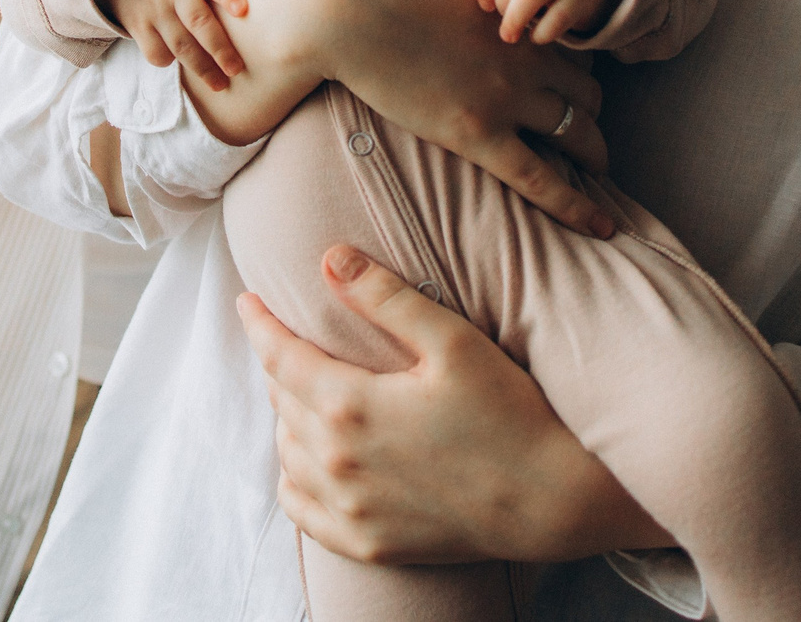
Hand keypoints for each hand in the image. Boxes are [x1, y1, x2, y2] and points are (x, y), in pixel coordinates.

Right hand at [90, 0, 249, 90]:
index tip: (242, 10)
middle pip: (197, 22)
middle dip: (219, 48)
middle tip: (236, 69)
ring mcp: (153, 9)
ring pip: (179, 45)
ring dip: (201, 68)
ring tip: (220, 84)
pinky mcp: (138, 26)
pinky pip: (155, 52)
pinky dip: (169, 62)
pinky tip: (183, 66)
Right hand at [220, 0, 614, 236]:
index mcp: (522, 13)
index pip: (574, 47)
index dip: (576, 65)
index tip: (574, 82)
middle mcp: (527, 55)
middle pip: (586, 89)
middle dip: (589, 108)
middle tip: (583, 127)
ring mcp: (506, 96)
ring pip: (577, 131)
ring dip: (590, 148)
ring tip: (595, 169)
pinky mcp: (475, 132)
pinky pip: (540, 179)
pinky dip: (575, 204)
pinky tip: (602, 225)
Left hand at [236, 245, 666, 564]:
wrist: (552, 500)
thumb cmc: (510, 413)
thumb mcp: (452, 342)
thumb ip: (385, 298)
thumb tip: (329, 258)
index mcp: (348, 405)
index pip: (278, 355)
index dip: (259, 322)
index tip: (247, 299)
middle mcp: (336, 462)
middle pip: (281, 400)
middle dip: (281, 363)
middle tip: (292, 338)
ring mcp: (348, 508)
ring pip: (286, 451)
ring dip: (288, 416)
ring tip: (308, 392)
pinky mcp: (366, 543)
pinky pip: (301, 508)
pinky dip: (295, 476)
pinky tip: (311, 459)